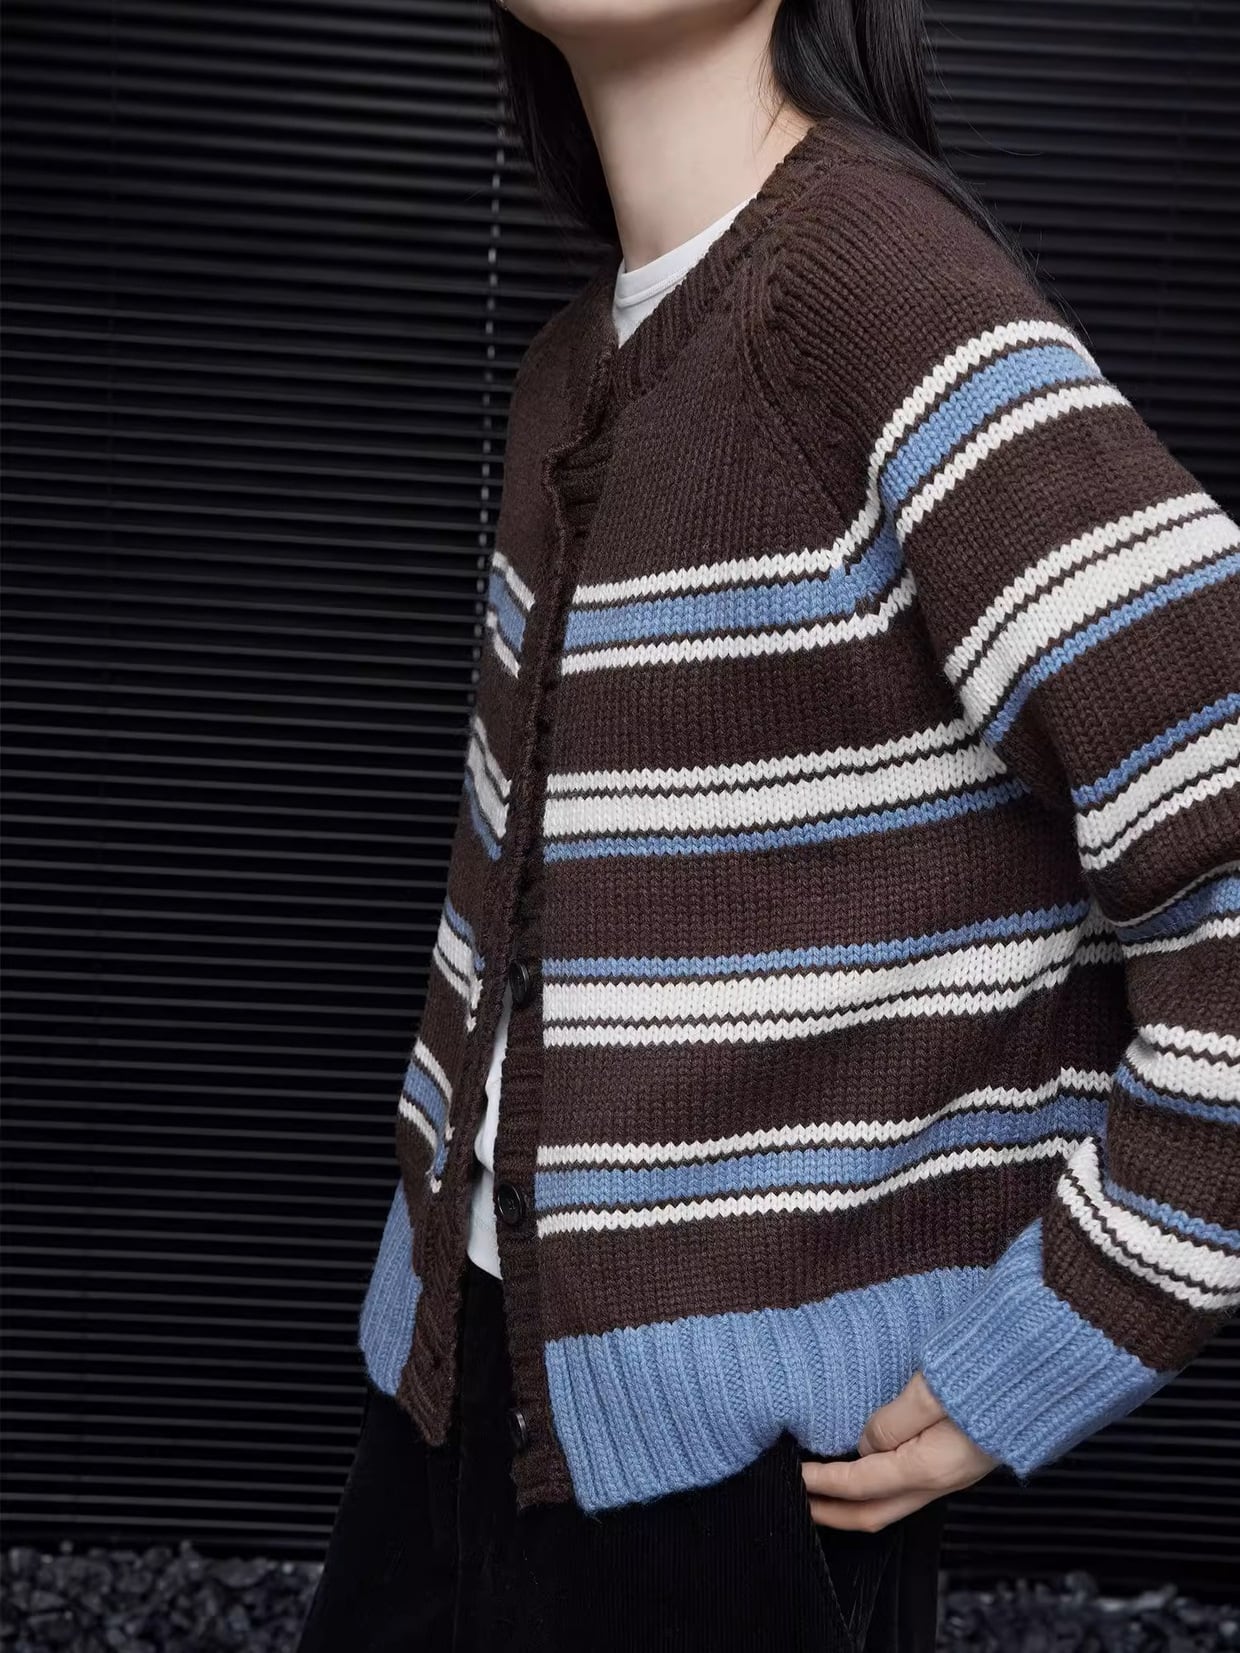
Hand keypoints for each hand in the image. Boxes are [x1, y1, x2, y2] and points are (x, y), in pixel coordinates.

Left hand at [801, 1372, 998, 1530]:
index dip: (822, 1483)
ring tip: (825, 1489)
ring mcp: (953, 1472)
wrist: (1050, 1373)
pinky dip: (878, 1484)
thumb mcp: (933, 1390)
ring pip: (893, 1501)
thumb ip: (893, 1420)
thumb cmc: (994, 1375)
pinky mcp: (960, 1458)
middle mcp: (942, 1480)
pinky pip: (909, 1484)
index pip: (860, 1484)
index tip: (793, 1476)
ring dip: (855, 1500)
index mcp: (930, 1467)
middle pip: (876, 1512)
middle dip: (833, 1513)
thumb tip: (865, 1444)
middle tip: (798, 1503)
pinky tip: (867, 1466)